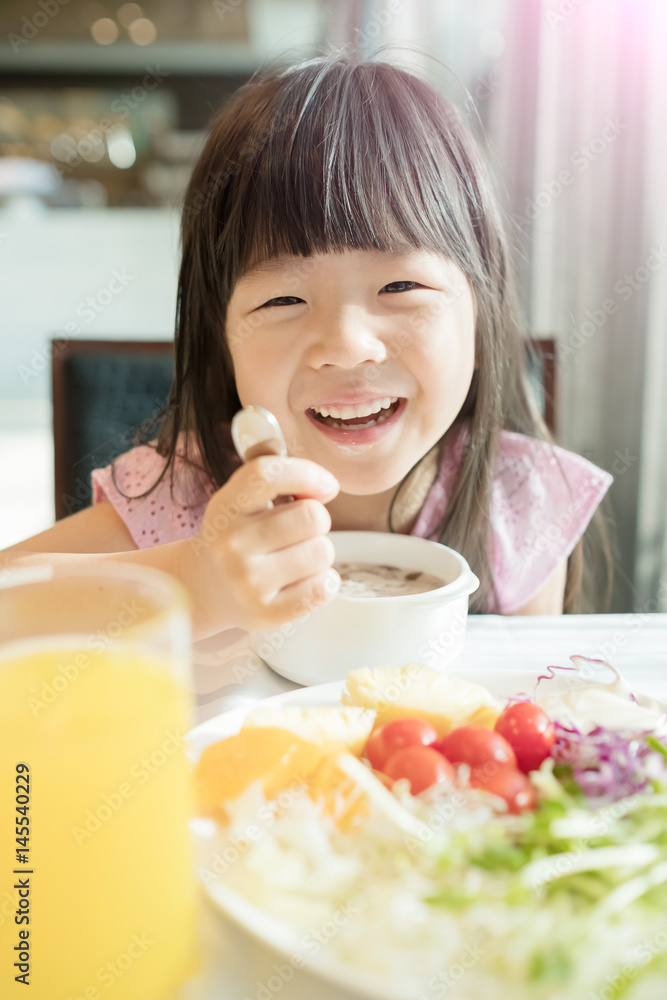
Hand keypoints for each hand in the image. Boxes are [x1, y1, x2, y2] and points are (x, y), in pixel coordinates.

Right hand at [179, 454, 340, 635]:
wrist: (202, 589)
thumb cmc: (234, 536)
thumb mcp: (239, 499)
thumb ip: (274, 475)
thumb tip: (322, 485)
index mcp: (225, 507)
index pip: (268, 475)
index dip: (308, 474)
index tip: (327, 487)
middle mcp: (232, 545)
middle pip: (313, 517)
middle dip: (316, 521)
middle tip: (298, 532)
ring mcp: (248, 583)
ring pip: (323, 552)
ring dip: (318, 553)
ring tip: (295, 558)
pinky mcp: (266, 614)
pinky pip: (324, 588)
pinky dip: (324, 582)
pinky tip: (302, 581)